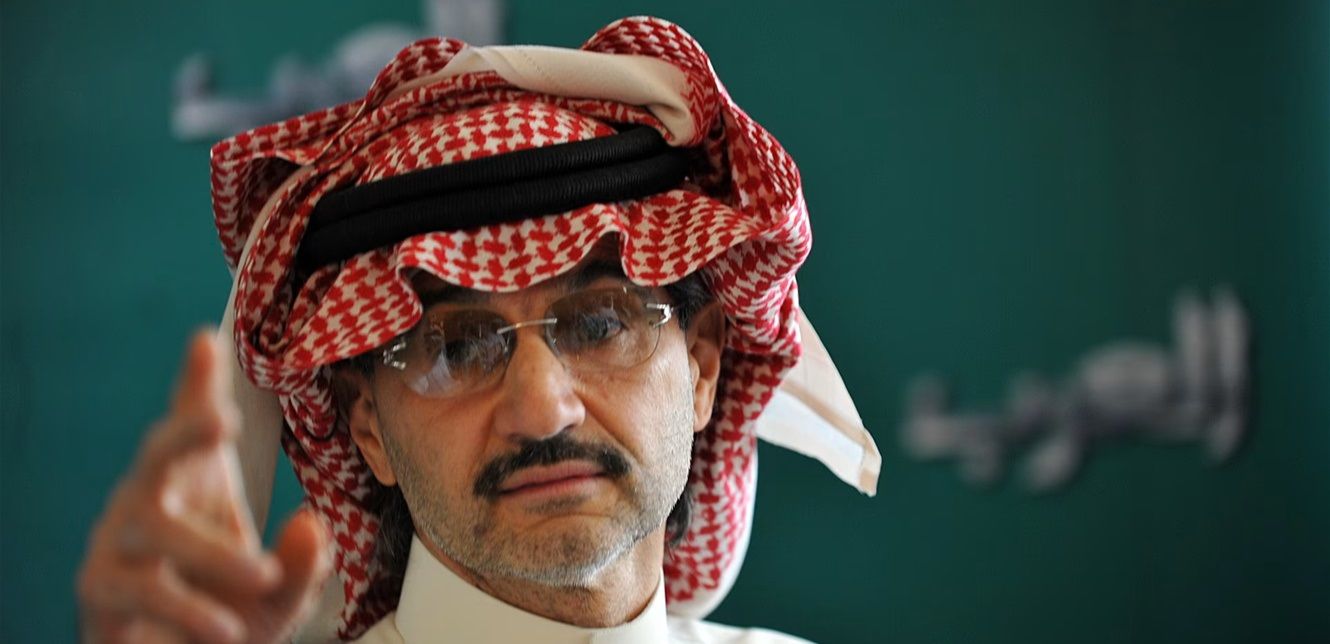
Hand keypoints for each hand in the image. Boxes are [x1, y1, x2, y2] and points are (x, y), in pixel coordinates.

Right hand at [77, 331, 330, 642]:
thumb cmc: (227, 611)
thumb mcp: (280, 592)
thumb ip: (302, 563)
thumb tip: (310, 522)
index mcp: (198, 484)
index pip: (193, 424)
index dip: (198, 383)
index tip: (207, 341)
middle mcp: (152, 500)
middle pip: (157, 451)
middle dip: (187, 430)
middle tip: (222, 418)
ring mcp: (122, 540)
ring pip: (156, 527)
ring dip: (211, 552)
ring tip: (263, 576)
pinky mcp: (102, 587)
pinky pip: (142, 589)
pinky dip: (186, 609)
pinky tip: (223, 627)